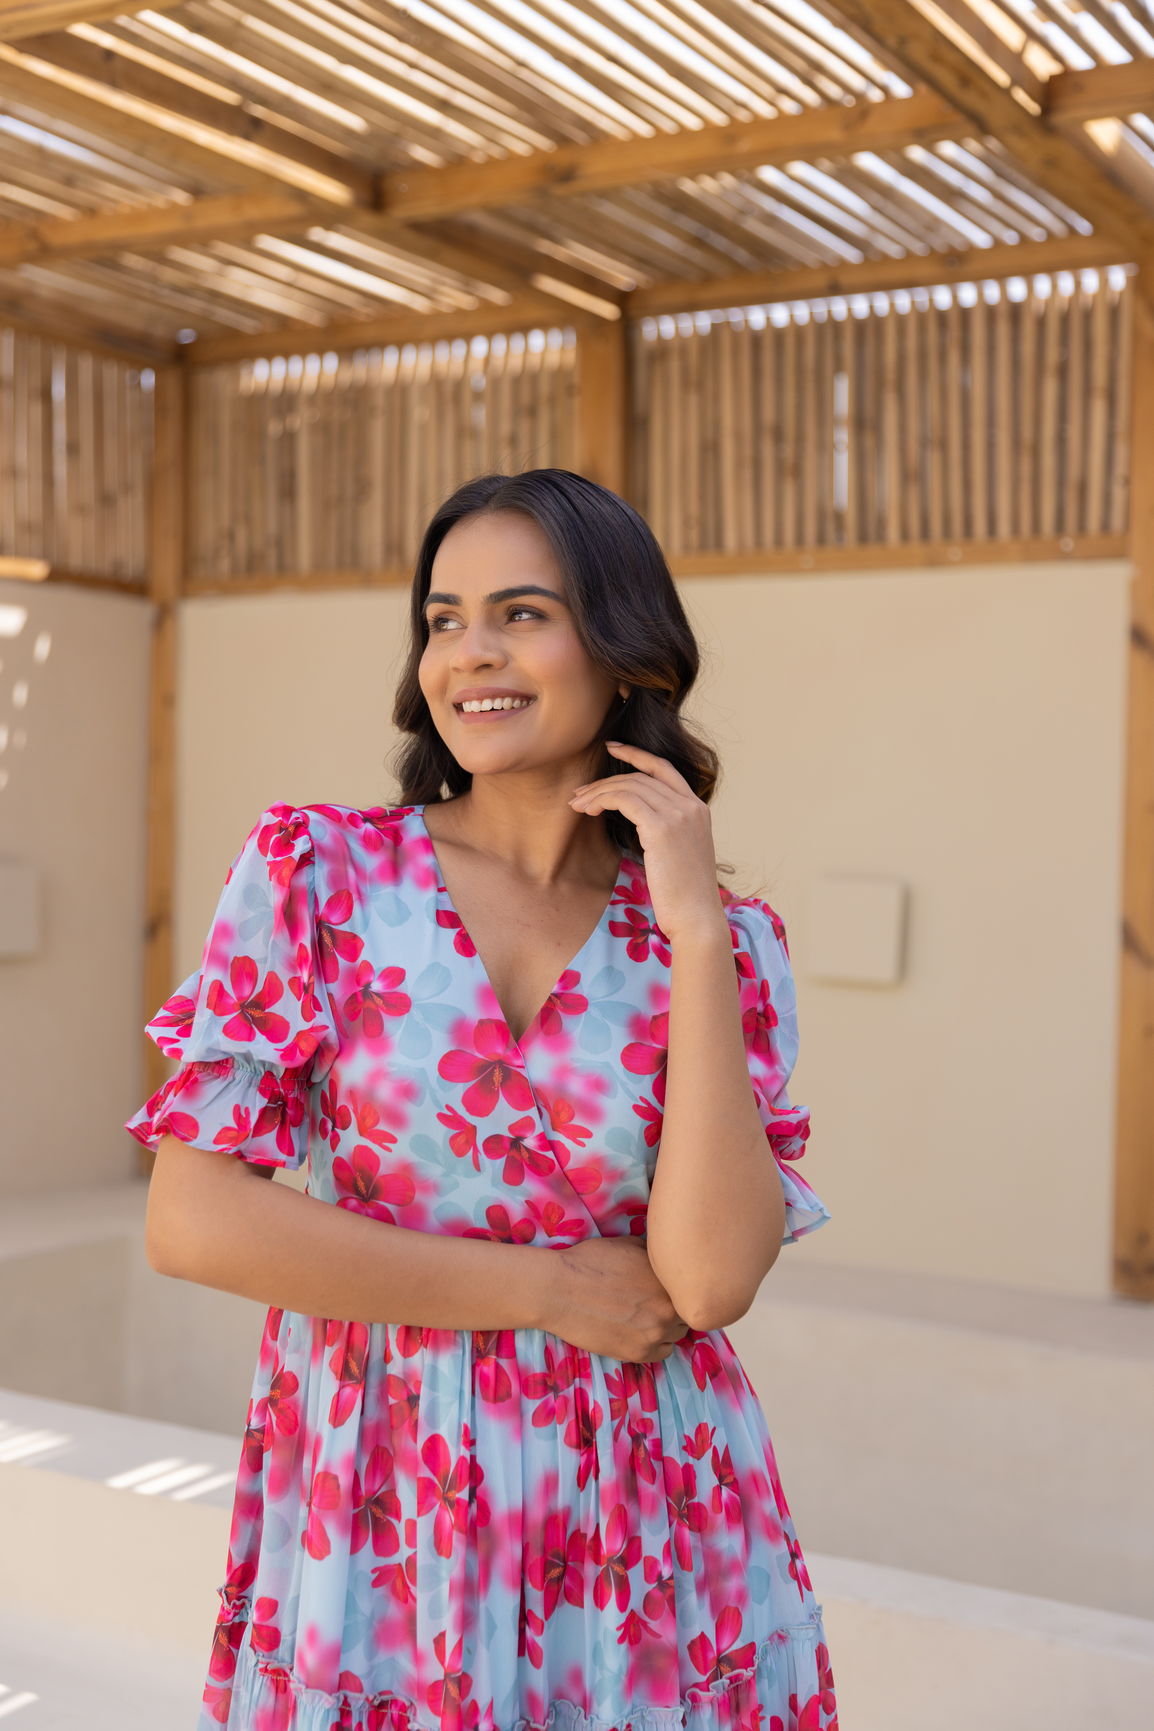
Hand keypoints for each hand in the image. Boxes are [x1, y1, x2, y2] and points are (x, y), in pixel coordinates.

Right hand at [540, 1235, 693, 1362]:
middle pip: (686, 1313)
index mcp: (667, 1278)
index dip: (677, 1288)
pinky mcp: (638, 1353)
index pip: (689, 1288)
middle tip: (655, 1304)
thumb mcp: (627, 1244)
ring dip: (667, 1328)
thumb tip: (665, 1254)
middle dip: (674, 1308)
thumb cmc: (589, 1261)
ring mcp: (654, 1332)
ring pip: (677, 1335)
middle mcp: (667, 1306)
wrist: (559, 1290)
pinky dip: (656, 1345)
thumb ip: (653, 1253)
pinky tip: (640, 1334)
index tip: (665, 1289)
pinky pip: (663, 1353)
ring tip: (647, 1320)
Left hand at [568, 742, 728, 941]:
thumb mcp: (680, 854)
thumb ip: (666, 832)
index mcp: (699, 810)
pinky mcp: (662, 828)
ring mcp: (679, 814)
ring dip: (598, 792)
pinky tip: (588, 810)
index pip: (665, 769)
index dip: (637, 755)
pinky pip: (625, 800)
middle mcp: (691, 806)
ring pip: (629, 786)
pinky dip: (602, 800)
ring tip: (577, 804)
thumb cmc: (684, 896)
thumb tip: (640, 824)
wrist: (697, 918)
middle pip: (641, 777)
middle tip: (580, 794)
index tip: (612, 748)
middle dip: (606, 781)